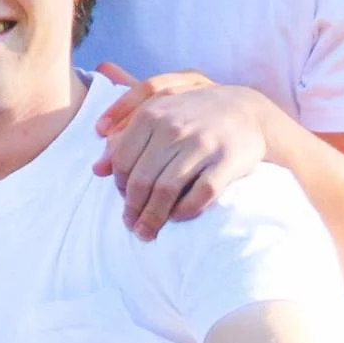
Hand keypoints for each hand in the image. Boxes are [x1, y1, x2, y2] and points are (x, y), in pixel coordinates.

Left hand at [93, 62, 266, 239]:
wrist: (246, 110)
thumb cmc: (192, 114)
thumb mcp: (157, 112)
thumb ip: (124, 135)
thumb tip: (97, 170)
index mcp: (152, 113)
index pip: (123, 159)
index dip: (119, 185)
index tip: (123, 198)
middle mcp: (175, 127)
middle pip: (141, 179)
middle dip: (132, 208)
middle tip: (130, 225)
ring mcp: (202, 144)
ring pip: (166, 190)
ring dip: (153, 217)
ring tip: (146, 232)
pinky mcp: (227, 161)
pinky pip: (199, 195)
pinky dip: (184, 211)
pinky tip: (177, 218)